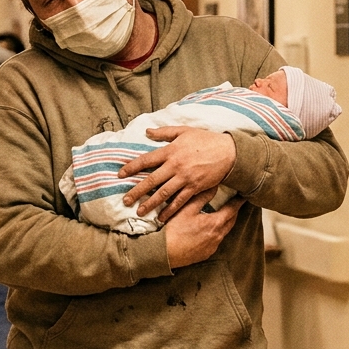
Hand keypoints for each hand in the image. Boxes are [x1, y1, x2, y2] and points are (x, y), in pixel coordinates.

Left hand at [118, 127, 235, 222]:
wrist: (228, 152)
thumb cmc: (206, 140)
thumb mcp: (184, 131)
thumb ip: (165, 132)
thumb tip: (147, 131)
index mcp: (171, 151)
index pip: (146, 160)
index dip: (132, 167)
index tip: (120, 175)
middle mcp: (175, 165)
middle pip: (151, 180)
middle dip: (136, 191)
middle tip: (125, 200)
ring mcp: (185, 178)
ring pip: (163, 193)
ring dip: (150, 204)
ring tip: (140, 212)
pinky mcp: (194, 187)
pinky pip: (179, 201)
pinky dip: (170, 210)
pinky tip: (162, 217)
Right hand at [164, 194, 243, 269]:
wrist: (165, 253)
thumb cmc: (174, 230)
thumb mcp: (187, 209)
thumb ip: (202, 197)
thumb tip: (214, 187)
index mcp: (215, 224)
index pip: (232, 210)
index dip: (238, 202)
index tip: (243, 197)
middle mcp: (217, 236)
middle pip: (231, 222)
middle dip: (233, 213)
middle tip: (234, 205)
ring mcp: (212, 247)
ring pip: (223, 232)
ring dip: (224, 223)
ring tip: (221, 216)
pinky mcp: (206, 254)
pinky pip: (215, 241)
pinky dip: (215, 234)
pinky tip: (208, 231)